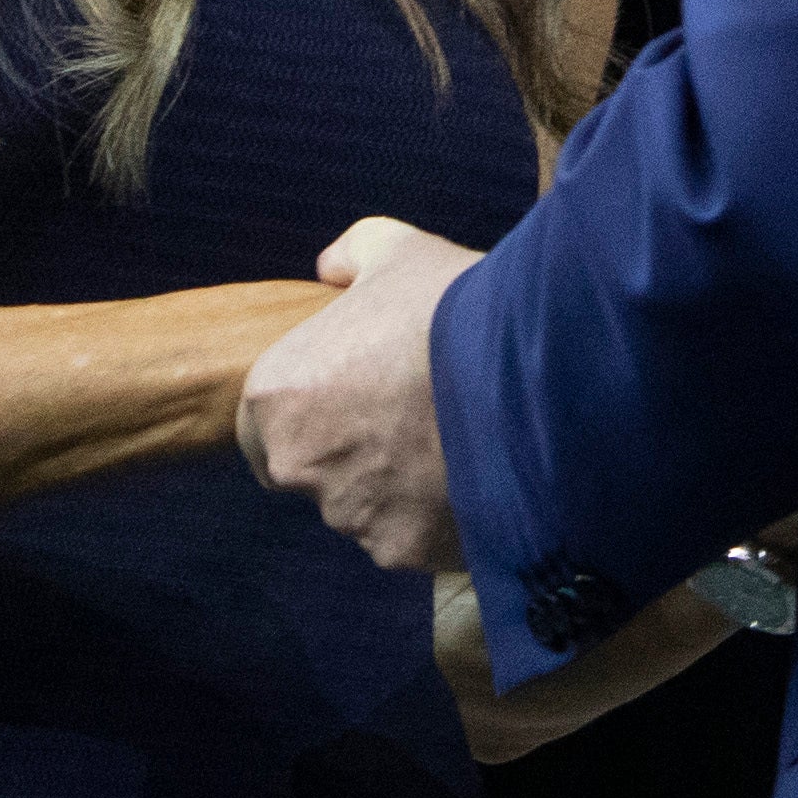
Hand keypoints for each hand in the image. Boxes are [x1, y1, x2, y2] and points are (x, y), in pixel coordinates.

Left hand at [235, 219, 476, 570]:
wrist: (534, 366)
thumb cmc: (451, 303)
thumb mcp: (393, 250)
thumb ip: (349, 257)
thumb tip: (332, 269)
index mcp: (272, 396)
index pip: (264, 428)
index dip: (311, 413)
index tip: (356, 399)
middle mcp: (295, 466)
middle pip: (312, 475)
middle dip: (351, 456)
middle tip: (409, 422)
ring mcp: (349, 514)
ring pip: (363, 511)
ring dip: (394, 489)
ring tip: (451, 446)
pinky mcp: (403, 548)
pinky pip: (411, 538)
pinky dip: (435, 518)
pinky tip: (473, 478)